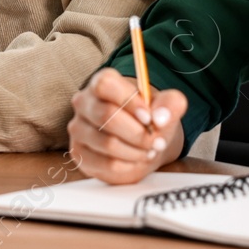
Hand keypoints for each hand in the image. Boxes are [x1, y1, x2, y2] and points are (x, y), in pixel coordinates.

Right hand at [67, 68, 187, 184]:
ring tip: (149, 151)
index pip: (105, 85)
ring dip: (136, 151)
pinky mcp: (79, 153)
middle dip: (138, 133)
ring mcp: (78, 129)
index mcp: (102, 83)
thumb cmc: (149, 119)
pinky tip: (136, 160)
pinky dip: (129, 165)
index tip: (149, 118)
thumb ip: (170, 105)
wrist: (141, 141)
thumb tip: (160, 117)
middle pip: (106, 115)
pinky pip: (106, 164)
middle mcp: (84, 102)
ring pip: (107, 143)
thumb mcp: (167, 107)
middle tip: (156, 141)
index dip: (129, 101)